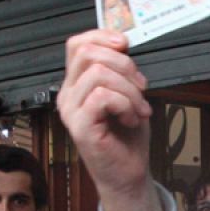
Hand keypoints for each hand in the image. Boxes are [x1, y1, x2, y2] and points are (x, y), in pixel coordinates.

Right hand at [57, 30, 164, 210]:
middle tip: (140, 86)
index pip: (77, 44)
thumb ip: (119, 69)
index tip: (126, 45)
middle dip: (123, 64)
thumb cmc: (127, 137)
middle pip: (87, 53)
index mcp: (76, 84)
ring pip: (98, 74)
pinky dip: (125, 103)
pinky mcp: (80, 126)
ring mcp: (71, 111)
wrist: (129, 173)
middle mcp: (68, 95)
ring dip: (129, 89)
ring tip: (139, 108)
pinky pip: (102, 97)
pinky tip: (131, 118)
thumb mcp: (127, 93)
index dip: (102, 36)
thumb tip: (121, 42)